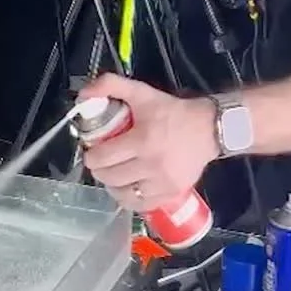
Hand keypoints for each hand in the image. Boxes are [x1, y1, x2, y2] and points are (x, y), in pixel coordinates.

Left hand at [79, 74, 218, 211]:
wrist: (208, 128)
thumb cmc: (172, 111)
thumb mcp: (142, 92)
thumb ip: (110, 85)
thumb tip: (83, 95)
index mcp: (142, 140)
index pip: (103, 157)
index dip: (91, 155)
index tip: (92, 151)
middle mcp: (152, 164)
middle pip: (110, 177)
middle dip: (99, 170)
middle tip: (101, 162)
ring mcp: (163, 182)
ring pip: (123, 194)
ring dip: (112, 186)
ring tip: (113, 175)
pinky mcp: (172, 193)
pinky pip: (141, 205)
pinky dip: (129, 199)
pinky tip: (127, 188)